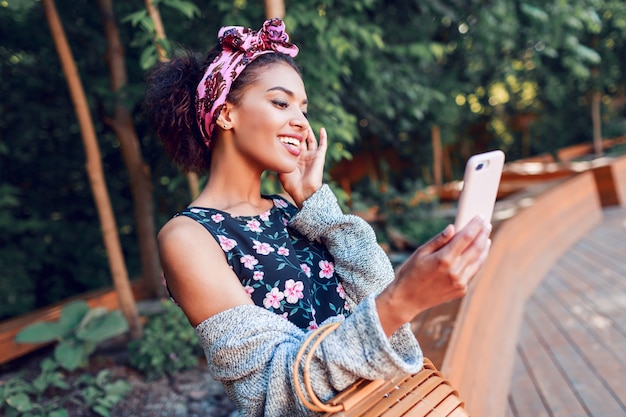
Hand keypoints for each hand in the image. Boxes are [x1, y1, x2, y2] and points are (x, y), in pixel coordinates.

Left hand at [278, 126, 327, 206]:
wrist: (304, 192)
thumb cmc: (291, 184)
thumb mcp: (280, 170)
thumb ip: (278, 160)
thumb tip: (269, 151)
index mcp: (294, 159)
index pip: (291, 144)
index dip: (288, 136)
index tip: (282, 126)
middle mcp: (303, 156)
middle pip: (300, 140)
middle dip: (297, 131)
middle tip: (292, 121)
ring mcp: (311, 156)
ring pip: (311, 140)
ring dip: (308, 131)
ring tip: (304, 122)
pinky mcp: (319, 156)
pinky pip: (323, 144)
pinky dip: (323, 137)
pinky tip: (321, 129)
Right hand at [376, 216, 491, 335]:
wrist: (407, 298)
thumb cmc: (411, 272)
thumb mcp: (421, 252)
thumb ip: (439, 240)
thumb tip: (453, 227)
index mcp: (444, 259)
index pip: (466, 237)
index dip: (475, 225)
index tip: (480, 217)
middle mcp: (455, 271)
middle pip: (476, 248)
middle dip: (483, 234)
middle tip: (487, 225)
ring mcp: (459, 282)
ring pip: (479, 261)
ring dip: (484, 248)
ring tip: (486, 238)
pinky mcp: (461, 290)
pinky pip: (472, 272)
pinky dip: (476, 261)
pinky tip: (476, 255)